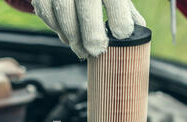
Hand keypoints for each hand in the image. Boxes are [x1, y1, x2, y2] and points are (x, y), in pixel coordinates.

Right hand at [31, 0, 145, 58]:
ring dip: (73, 38)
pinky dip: (57, 29)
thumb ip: (125, 10)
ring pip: (63, 14)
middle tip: (96, 51)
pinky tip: (66, 34)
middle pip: (86, 5)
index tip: (122, 35)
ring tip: (81, 49)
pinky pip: (47, 15)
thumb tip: (140, 33)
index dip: (119, 19)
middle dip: (91, 34)